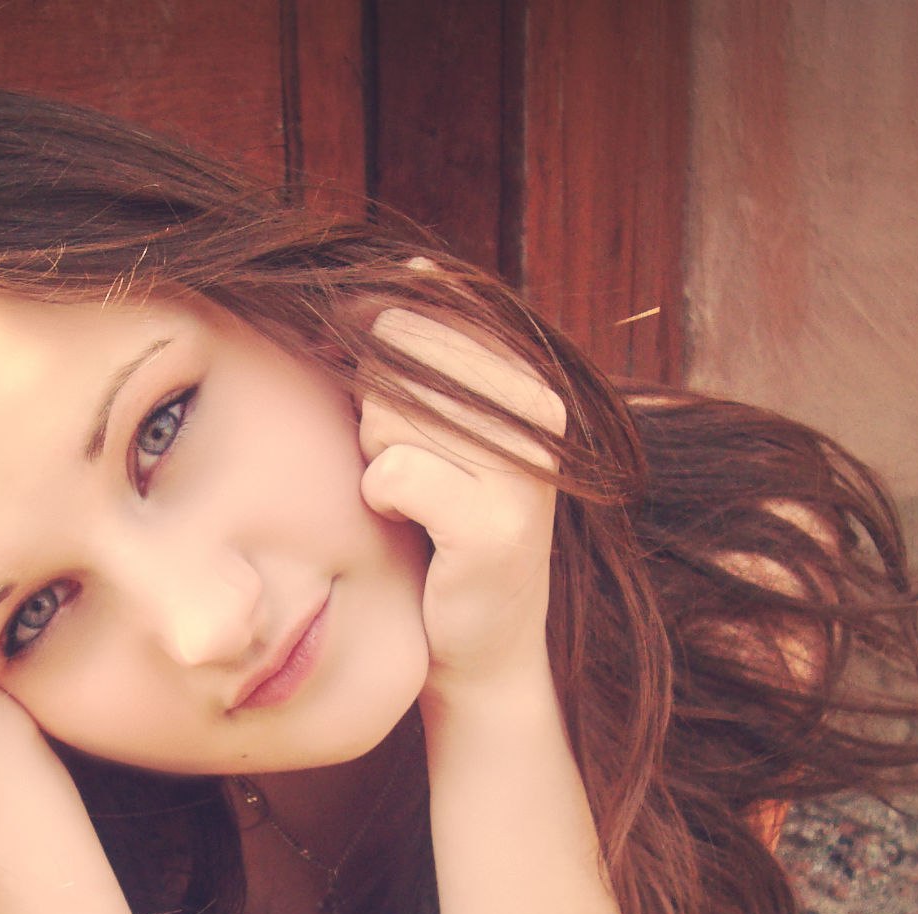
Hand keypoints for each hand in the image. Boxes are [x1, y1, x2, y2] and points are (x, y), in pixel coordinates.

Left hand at [357, 305, 567, 703]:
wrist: (483, 644)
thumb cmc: (447, 527)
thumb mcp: (443, 428)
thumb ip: (433, 352)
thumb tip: (413, 264)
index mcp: (529, 380)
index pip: (422, 322)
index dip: (380, 365)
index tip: (397, 423)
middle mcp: (538, 415)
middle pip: (397, 367)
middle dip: (378, 420)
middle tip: (414, 474)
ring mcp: (523, 469)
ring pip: (387, 419)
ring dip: (379, 459)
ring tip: (420, 501)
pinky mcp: (493, 525)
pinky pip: (390, 474)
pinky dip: (381, 501)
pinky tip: (413, 527)